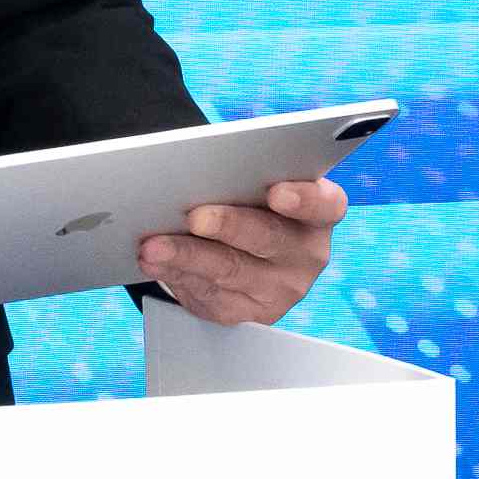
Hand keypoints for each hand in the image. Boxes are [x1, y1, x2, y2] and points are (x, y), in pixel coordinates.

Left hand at [137, 177, 348, 326]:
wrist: (243, 251)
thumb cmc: (250, 203)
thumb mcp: (256, 184)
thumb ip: (244, 174)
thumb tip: (202, 166)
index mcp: (319, 213)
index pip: (324, 204)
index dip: (303, 199)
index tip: (276, 191)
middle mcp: (306, 254)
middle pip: (268, 238)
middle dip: (228, 225)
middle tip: (195, 216)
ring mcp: (279, 288)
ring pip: (229, 270)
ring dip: (187, 255)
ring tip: (154, 245)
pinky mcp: (246, 311)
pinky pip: (208, 294)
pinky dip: (176, 275)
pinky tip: (154, 262)